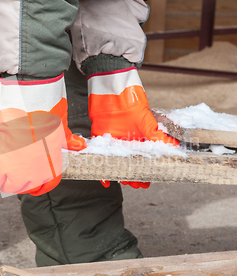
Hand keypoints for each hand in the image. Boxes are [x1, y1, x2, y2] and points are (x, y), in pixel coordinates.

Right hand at [0, 74, 85, 197]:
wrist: (32, 103)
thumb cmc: (48, 113)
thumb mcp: (62, 128)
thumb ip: (68, 140)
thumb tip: (78, 146)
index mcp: (53, 163)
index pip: (48, 185)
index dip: (42, 187)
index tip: (37, 188)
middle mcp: (37, 169)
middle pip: (28, 186)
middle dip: (24, 184)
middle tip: (20, 177)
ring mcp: (20, 166)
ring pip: (12, 184)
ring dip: (10, 183)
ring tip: (7, 180)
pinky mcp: (3, 157)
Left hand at [88, 67, 178, 188]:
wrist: (112, 90)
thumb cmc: (131, 102)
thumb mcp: (146, 120)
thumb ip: (156, 135)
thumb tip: (174, 147)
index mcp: (141, 138)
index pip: (145, 159)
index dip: (147, 171)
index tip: (147, 182)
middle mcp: (128, 142)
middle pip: (131, 164)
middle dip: (134, 177)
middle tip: (136, 185)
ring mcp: (115, 142)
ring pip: (117, 163)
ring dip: (120, 174)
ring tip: (124, 183)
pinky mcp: (102, 139)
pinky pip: (101, 158)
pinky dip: (102, 169)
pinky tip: (104, 180)